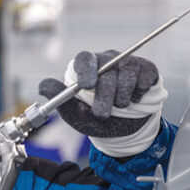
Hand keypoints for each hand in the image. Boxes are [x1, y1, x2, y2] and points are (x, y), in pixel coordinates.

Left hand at [38, 50, 166, 156]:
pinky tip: (134, 99)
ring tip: (119, 107)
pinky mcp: (147, 69)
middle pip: (106, 69)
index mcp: (87, 68)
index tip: (87, 86)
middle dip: (105, 96)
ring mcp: (128, 63)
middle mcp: (107, 60)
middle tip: (102, 114)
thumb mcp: (76, 114)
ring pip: (127, 73)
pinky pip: (144, 77)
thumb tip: (43, 87)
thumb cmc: (97, 119)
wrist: (124, 130)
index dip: (86, 70)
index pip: (84, 58)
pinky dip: (139, 93)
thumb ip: (60, 100)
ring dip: (123, 97)